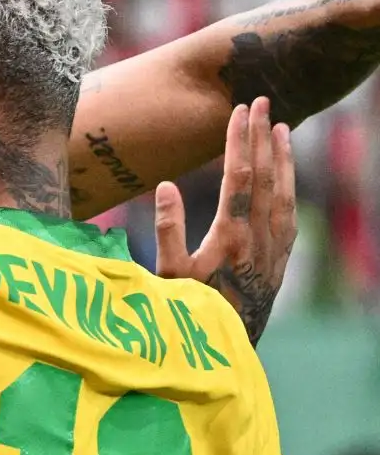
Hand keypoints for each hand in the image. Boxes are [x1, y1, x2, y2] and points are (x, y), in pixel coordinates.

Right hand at [155, 97, 295, 343]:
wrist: (223, 352)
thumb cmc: (185, 313)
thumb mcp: (165, 276)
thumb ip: (166, 230)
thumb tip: (167, 185)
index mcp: (229, 238)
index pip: (239, 177)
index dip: (240, 141)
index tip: (240, 110)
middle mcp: (258, 239)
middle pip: (265, 177)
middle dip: (262, 137)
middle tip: (262, 102)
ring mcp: (273, 249)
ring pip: (284, 193)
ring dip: (282, 158)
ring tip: (282, 128)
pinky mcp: (279, 260)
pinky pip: (290, 214)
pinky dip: (289, 187)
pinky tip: (286, 175)